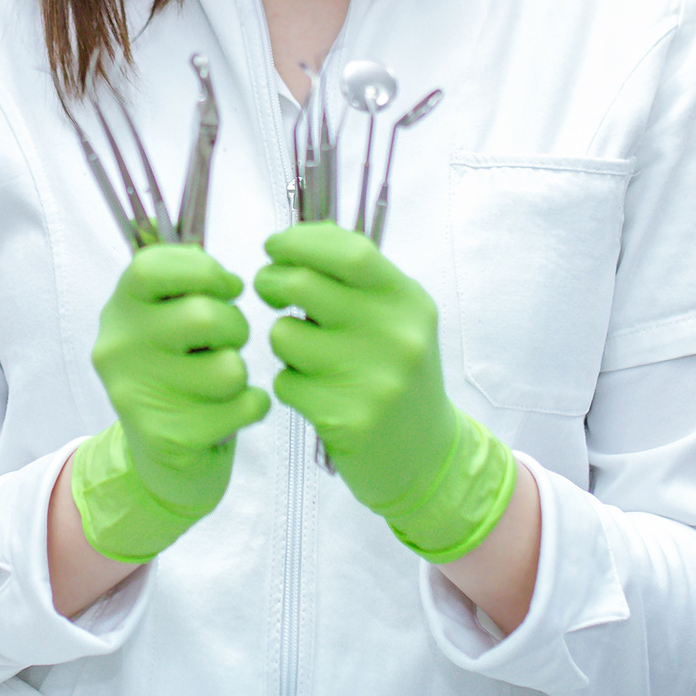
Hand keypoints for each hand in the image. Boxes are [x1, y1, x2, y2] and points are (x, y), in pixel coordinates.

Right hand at [70, 245, 270, 562]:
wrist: (160, 457)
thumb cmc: (174, 370)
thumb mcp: (164, 320)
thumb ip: (188, 289)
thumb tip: (230, 282)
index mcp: (120, 308)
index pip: (152, 266)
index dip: (203, 270)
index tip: (224, 288)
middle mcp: (119, 347)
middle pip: (203, 316)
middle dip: (235, 327)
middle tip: (228, 341)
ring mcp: (138, 394)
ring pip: (229, 367)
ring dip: (242, 371)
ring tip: (224, 379)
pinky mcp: (167, 437)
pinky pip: (243, 407)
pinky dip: (254, 406)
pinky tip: (233, 411)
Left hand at [255, 223, 515, 560]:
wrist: (427, 456)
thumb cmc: (398, 373)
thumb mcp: (395, 318)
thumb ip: (356, 278)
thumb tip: (298, 240)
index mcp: (408, 301)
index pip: (348, 251)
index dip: (300, 242)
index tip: (275, 247)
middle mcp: (396, 335)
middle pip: (301, 284)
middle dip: (270, 281)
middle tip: (268, 289)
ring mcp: (373, 378)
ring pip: (284, 335)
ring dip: (283, 342)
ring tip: (309, 356)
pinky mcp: (346, 418)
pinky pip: (284, 382)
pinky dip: (290, 385)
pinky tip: (317, 395)